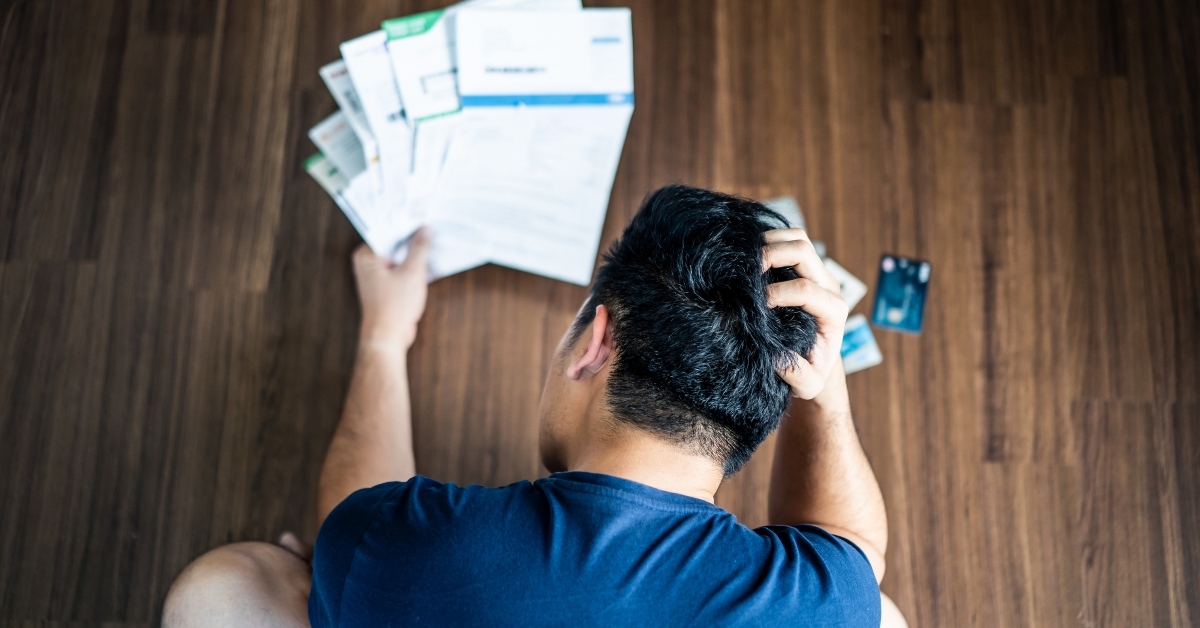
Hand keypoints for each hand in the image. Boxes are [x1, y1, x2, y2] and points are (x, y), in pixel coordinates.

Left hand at [353, 228, 431, 351]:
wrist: (388, 337)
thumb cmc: (394, 307)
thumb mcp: (412, 272)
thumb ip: (419, 248)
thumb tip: (425, 230)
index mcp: (366, 255)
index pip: (387, 230)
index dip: (406, 223)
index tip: (422, 215)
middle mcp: (368, 263)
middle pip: (393, 243)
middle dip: (412, 238)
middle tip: (431, 225)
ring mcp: (377, 275)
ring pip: (399, 256)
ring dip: (415, 253)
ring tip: (433, 241)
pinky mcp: (386, 285)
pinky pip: (401, 269)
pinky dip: (413, 266)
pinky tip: (430, 261)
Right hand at [761, 228, 848, 398]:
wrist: (816, 359)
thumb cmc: (811, 371)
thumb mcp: (808, 384)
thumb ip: (798, 377)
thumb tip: (778, 357)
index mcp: (833, 312)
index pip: (806, 290)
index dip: (778, 293)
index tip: (757, 306)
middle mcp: (829, 287)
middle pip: (804, 252)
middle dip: (773, 255)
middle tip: (748, 270)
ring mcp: (817, 273)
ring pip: (799, 238)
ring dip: (772, 241)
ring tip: (748, 258)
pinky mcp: (804, 267)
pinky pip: (789, 240)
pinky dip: (769, 240)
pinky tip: (750, 256)